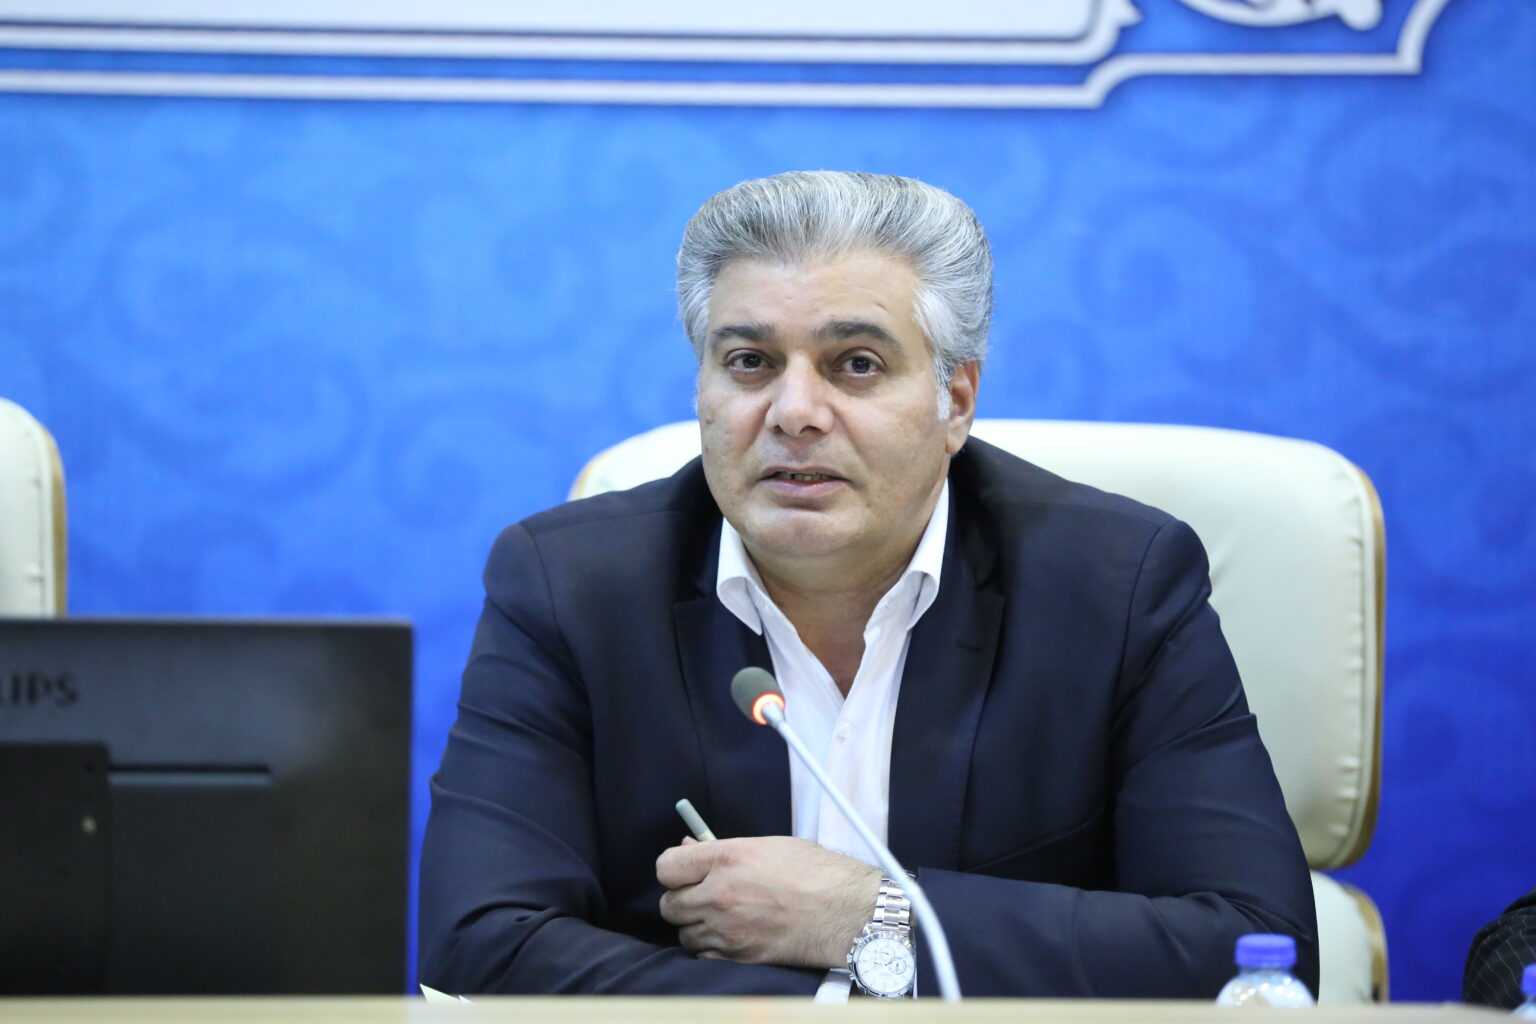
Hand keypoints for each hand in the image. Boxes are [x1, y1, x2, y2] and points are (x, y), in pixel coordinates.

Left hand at [656, 836, 880, 968]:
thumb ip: (723, 849)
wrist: (846, 911)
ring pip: (684, 934)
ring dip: (696, 926)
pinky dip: (711, 948)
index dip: (673, 868)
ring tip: (721, 917)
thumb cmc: (814, 872)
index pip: (666, 866)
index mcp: (726, 858)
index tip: (683, 871)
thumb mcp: (768, 846)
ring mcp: (727, 929)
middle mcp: (719, 894)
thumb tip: (689, 848)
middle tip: (702, 895)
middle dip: (682, 899)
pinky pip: (703, 956)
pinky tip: (730, 936)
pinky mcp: (738, 957)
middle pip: (669, 905)